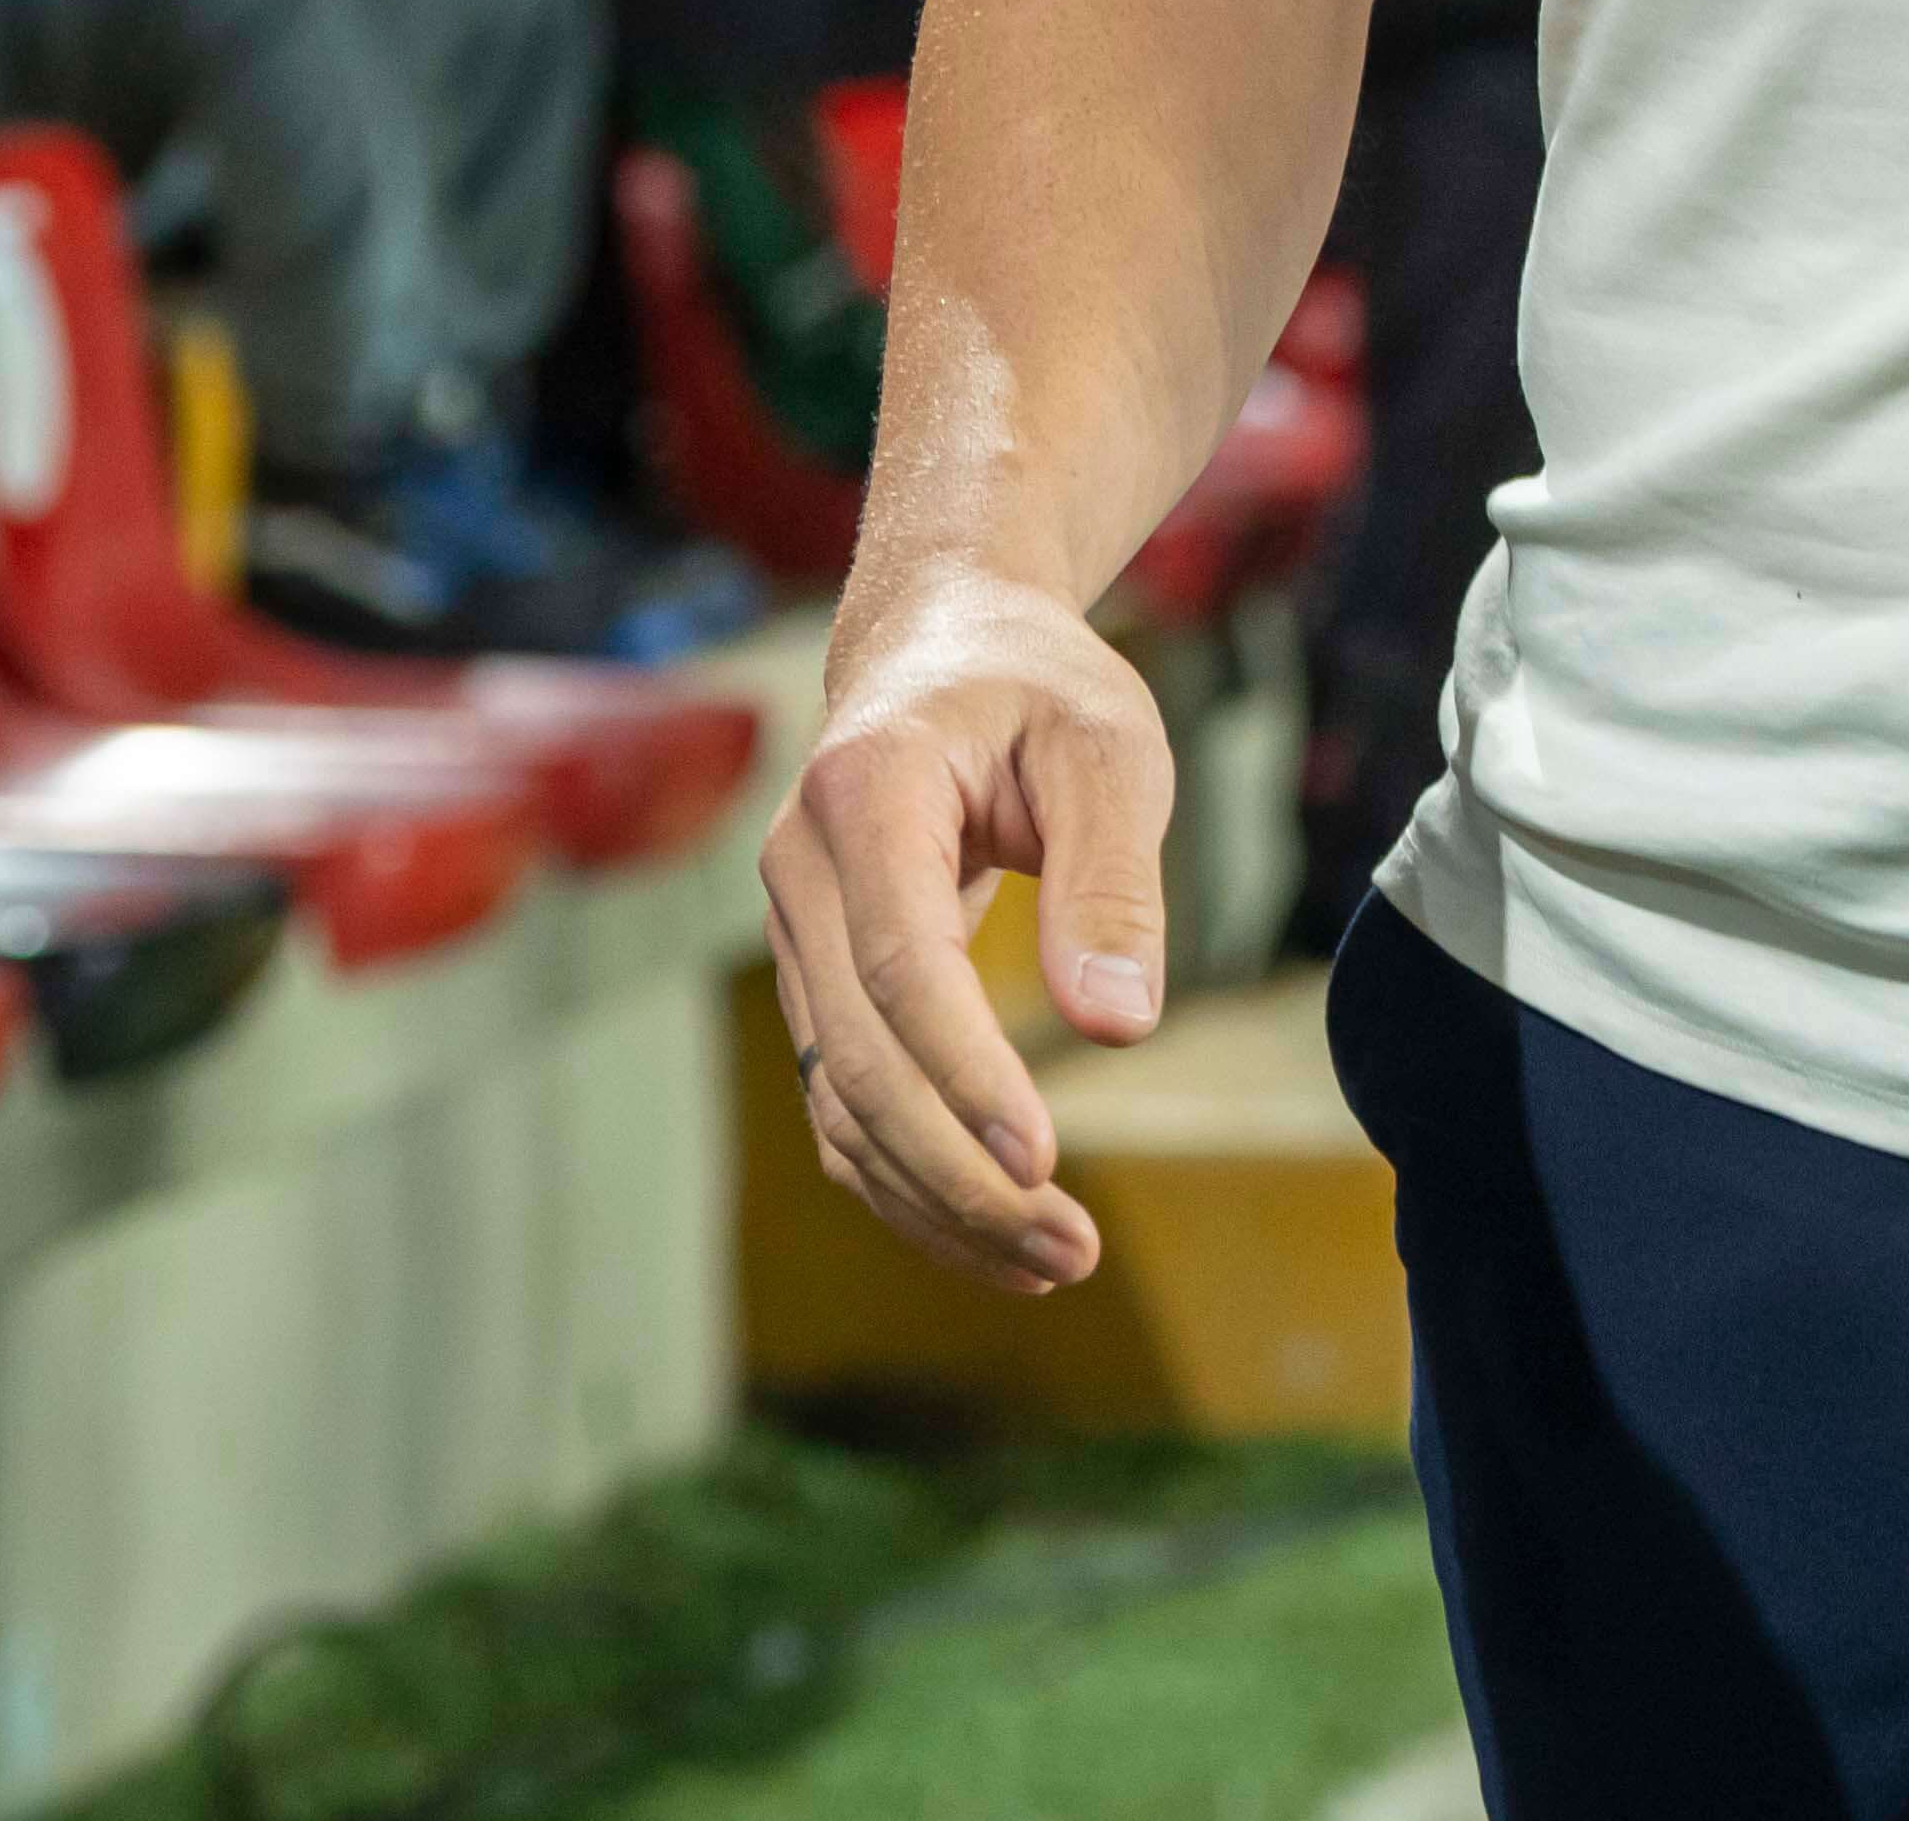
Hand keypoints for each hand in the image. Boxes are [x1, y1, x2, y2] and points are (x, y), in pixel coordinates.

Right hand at [758, 558, 1177, 1291]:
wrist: (940, 644)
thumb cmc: (1036, 687)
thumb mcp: (1108, 748)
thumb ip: (1110, 882)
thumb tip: (1115, 1028)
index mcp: (864, 792)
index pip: (900, 964)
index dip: (964, 1075)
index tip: (1041, 1162)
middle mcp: (798, 871)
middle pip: (860, 1058)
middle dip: (959, 1172)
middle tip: (1073, 1249)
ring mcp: (793, 936)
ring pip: (842, 1104)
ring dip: (939, 1201)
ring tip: (1061, 1263)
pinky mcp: (815, 985)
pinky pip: (846, 1106)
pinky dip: (912, 1182)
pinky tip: (999, 1236)